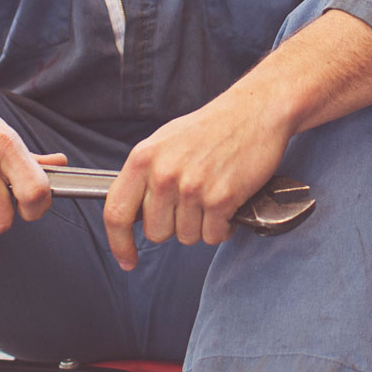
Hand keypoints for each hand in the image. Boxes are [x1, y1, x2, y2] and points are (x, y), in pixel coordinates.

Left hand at [102, 88, 290, 270]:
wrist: (255, 112)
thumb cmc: (212, 127)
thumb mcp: (165, 142)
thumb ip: (145, 175)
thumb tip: (133, 212)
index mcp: (143, 158)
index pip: (116, 212)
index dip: (119, 243)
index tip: (127, 259)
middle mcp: (164, 173)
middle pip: (156, 232)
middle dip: (174, 226)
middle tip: (191, 203)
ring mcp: (192, 187)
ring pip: (187, 237)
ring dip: (202, 225)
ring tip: (212, 196)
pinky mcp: (220, 198)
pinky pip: (213, 236)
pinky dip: (223, 227)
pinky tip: (228, 203)